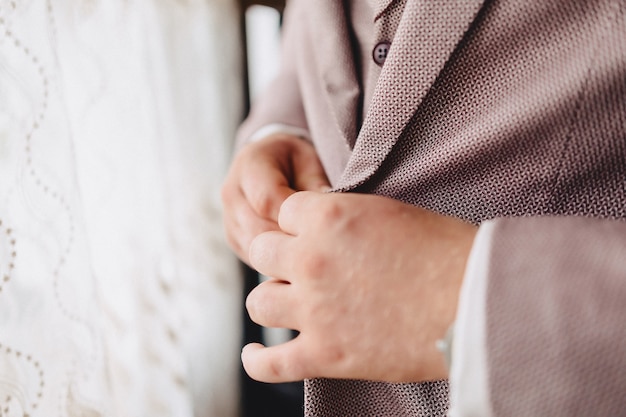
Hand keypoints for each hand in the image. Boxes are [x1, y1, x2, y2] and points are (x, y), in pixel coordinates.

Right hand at [221, 134, 329, 263]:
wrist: (269, 164)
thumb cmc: (295, 162)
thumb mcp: (310, 162)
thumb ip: (316, 184)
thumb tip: (331, 212)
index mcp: (250, 166)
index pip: (266, 200)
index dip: (294, 218)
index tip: (321, 224)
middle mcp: (233, 194)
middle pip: (259, 229)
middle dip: (291, 240)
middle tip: (323, 248)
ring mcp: (230, 220)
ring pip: (255, 249)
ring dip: (284, 256)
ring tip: (313, 256)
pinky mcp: (234, 240)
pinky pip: (254, 259)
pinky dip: (277, 264)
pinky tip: (299, 262)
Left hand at [243, 191, 476, 382]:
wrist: (476, 301)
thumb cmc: (447, 253)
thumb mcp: (391, 214)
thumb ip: (348, 220)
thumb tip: (332, 232)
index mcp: (329, 216)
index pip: (284, 210)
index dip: (297, 223)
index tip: (309, 234)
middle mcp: (311, 258)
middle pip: (261, 251)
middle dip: (277, 257)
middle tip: (297, 268)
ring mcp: (314, 309)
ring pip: (258, 302)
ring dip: (271, 301)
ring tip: (287, 304)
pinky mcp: (324, 354)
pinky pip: (269, 363)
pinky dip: (258, 361)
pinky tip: (258, 355)